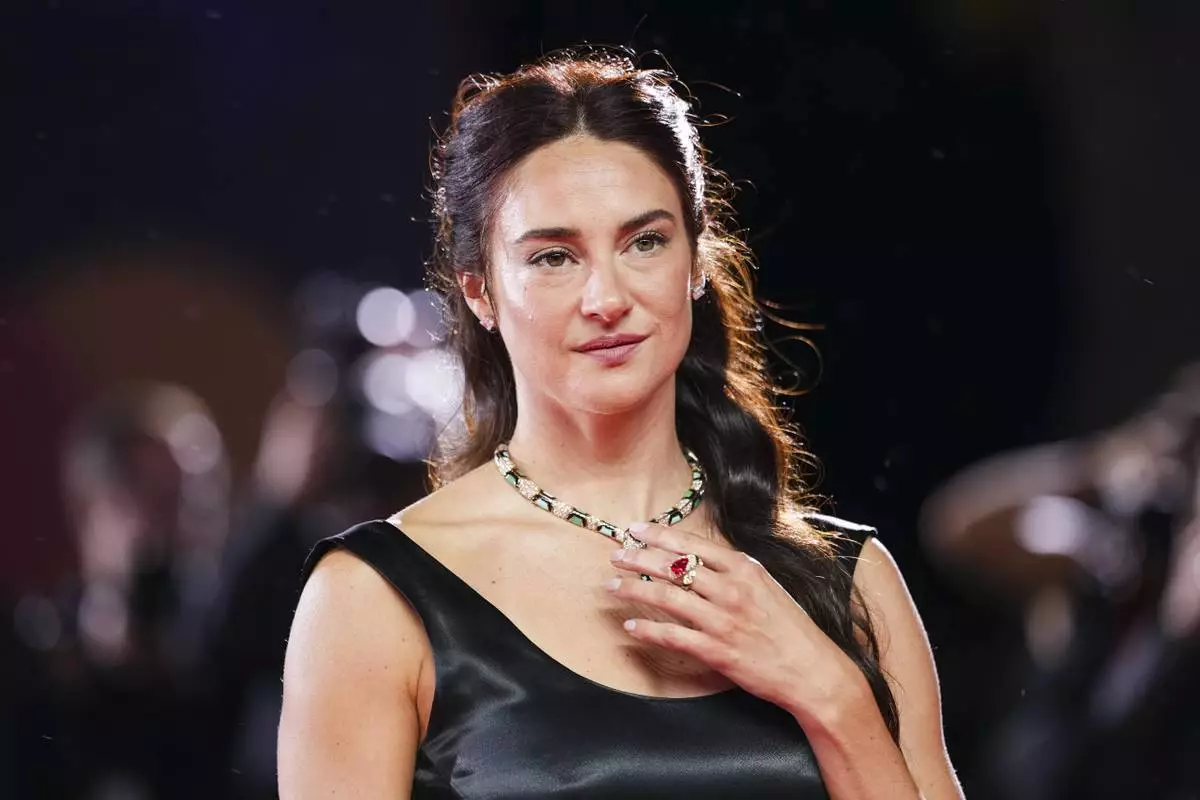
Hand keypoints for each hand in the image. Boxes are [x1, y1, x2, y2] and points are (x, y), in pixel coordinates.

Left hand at [607, 522, 867, 723]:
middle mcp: (732, 590)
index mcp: (745, 569)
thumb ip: (735, 571)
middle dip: (639, 557)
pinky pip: (673, 636)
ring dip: (634, 589)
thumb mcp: (766, 586)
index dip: (659, 535)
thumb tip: (701, 556)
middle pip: (674, 566)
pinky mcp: (717, 651)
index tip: (635, 529)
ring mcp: (723, 621)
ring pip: (667, 597)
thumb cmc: (790, 628)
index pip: (693, 544)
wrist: (812, 670)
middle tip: (616, 554)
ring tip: (613, 585)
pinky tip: (631, 626)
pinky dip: (648, 629)